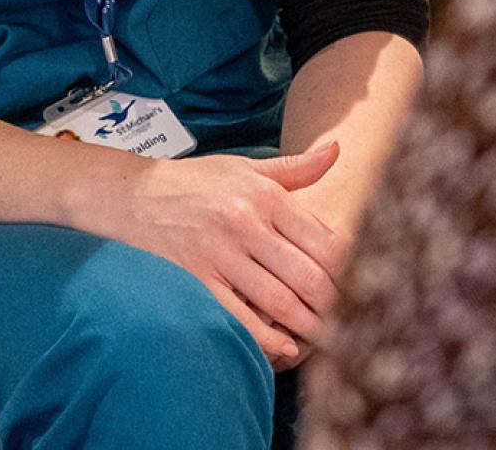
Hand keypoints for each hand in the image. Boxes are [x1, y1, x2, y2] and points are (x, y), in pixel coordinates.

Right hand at [86, 141, 344, 365]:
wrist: (135, 195)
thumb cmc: (197, 181)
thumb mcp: (246, 166)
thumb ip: (295, 167)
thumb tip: (336, 150)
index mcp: (264, 196)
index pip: (322, 238)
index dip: (347, 268)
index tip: (360, 283)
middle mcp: (245, 224)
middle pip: (306, 275)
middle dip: (332, 303)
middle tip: (349, 320)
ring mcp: (219, 256)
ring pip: (278, 300)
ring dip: (306, 325)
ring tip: (325, 337)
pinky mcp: (196, 281)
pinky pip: (238, 317)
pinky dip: (266, 337)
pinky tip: (284, 346)